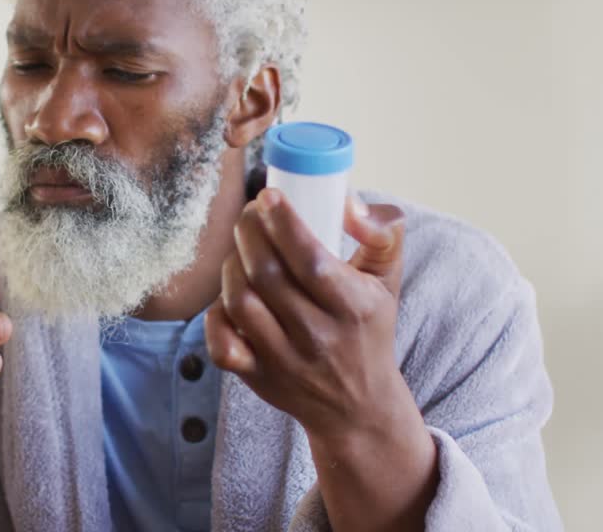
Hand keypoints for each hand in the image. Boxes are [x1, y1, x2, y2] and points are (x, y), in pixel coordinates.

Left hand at [205, 188, 408, 437]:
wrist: (358, 406)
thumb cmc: (367, 329)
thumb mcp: (388, 280)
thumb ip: (382, 233)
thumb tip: (348, 203)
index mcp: (354, 307)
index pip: (310, 260)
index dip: (283, 223)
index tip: (268, 196)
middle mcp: (319, 336)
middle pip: (267, 274)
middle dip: (249, 232)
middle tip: (251, 213)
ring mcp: (285, 361)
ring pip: (240, 302)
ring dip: (232, 266)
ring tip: (242, 249)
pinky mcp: (258, 378)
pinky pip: (221, 345)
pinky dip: (214, 316)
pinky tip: (228, 297)